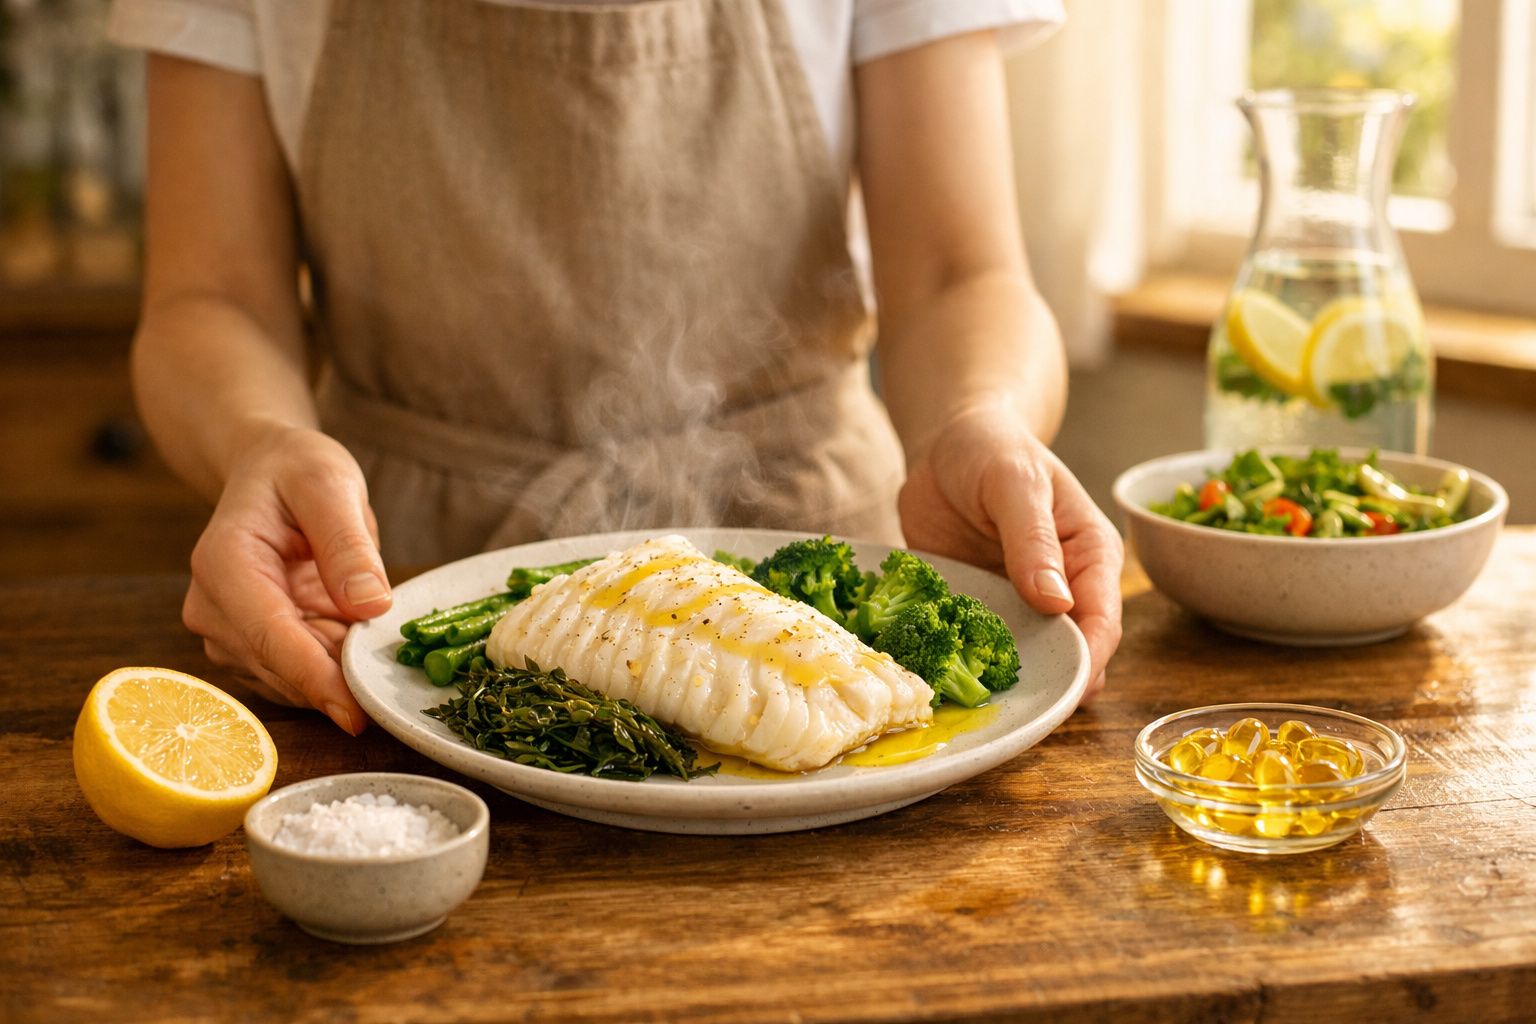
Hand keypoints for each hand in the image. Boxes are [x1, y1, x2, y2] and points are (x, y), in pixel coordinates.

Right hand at [181, 427, 390, 732]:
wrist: (269, 473)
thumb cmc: (296, 471)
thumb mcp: (330, 485)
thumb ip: (348, 544)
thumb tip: (370, 606)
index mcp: (224, 565)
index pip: (270, 637)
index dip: (316, 680)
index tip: (357, 716)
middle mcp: (214, 609)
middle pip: (282, 669)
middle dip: (341, 677)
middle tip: (398, 665)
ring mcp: (229, 635)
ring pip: (293, 681)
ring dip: (340, 671)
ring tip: (374, 630)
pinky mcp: (252, 649)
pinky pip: (300, 676)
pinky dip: (335, 667)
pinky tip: (355, 635)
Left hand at [897, 400, 1123, 699]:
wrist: (948, 445)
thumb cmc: (993, 450)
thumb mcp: (1015, 482)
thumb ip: (1033, 539)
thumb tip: (1056, 602)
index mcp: (1091, 556)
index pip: (1102, 621)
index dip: (1086, 659)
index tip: (1063, 689)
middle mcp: (1064, 589)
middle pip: (1069, 654)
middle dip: (1049, 684)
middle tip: (1016, 713)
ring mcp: (1020, 606)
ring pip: (1027, 661)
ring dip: (1007, 683)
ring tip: (980, 706)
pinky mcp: (981, 612)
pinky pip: (979, 651)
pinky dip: (967, 667)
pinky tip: (946, 682)